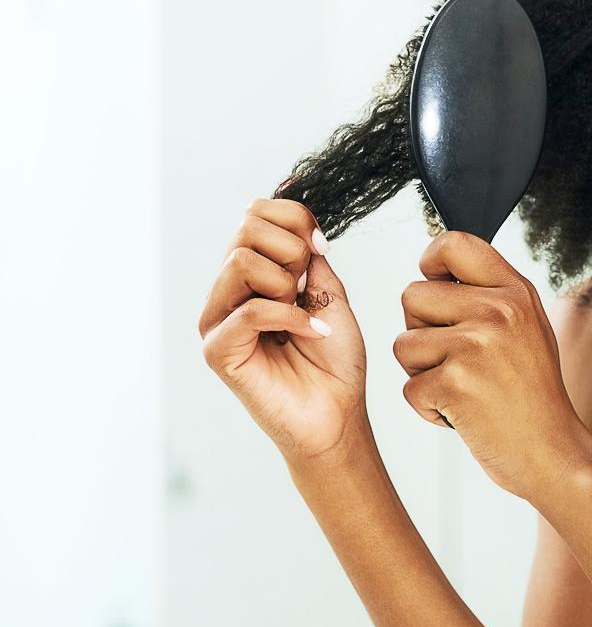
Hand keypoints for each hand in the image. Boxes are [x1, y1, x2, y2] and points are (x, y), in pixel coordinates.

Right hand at [199, 198, 368, 463]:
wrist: (338, 413)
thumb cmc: (335, 360)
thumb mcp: (331, 294)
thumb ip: (309, 258)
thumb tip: (296, 227)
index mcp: (252, 274)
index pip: (255, 213)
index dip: (295, 218)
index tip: (321, 247)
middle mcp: (227, 292)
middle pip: (245, 228)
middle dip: (292, 251)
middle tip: (308, 288)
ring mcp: (218, 321)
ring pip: (241, 261)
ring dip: (287, 284)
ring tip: (302, 314)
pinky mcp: (218, 350)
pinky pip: (250, 310)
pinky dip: (291, 317)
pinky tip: (311, 334)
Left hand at [394, 231, 588, 501]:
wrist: (552, 450)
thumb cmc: (533, 393)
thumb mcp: (527, 326)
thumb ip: (490, 294)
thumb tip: (435, 272)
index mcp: (514, 290)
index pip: (453, 243)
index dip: (430, 264)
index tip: (436, 288)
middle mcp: (497, 310)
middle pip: (412, 295)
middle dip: (421, 329)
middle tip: (457, 358)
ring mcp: (475, 345)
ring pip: (403, 343)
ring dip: (422, 372)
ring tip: (464, 387)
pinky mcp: (453, 383)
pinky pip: (408, 387)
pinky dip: (428, 407)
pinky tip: (462, 412)